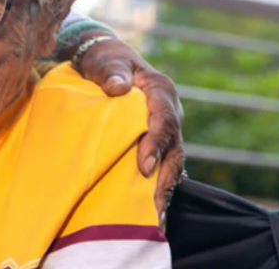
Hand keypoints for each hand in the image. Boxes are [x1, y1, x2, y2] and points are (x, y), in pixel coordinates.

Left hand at [73, 31, 185, 229]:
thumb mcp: (105, 60)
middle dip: (165, 179)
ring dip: (164, 190)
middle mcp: (170, 111)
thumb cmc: (104, 60)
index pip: (164, 120)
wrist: (106, 61)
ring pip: (172, 161)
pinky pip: (163, 165)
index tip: (143, 166)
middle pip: (174, 148)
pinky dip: (158, 187)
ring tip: (156, 220)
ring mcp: (166, 127)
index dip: (156, 143)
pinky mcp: (157, 139)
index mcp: (161, 90)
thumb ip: (111, 72)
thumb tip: (118, 87)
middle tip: (154, 207)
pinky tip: (151, 212)